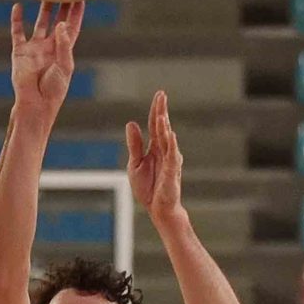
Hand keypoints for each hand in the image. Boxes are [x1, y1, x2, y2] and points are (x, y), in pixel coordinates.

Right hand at [10, 0, 83, 114]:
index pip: (73, 27)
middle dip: (62, 5)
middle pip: (58, 20)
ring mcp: (35, 48)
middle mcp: (50, 47)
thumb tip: (61, 24)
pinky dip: (17, 20)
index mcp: (64, 51)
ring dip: (43, 8)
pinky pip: (18, 32)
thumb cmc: (53, 89)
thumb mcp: (64, 66)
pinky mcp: (20, 52)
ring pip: (40, 23)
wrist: (34, 103)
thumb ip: (64, 45)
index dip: (77, 12)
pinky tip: (17, 6)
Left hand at [125, 90, 183, 223]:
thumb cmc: (148, 188)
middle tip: (162, 95)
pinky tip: (169, 134)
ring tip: (160, 114)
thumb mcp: (135, 164)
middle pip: (162, 127)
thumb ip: (134, 144)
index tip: (160, 94)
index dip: (156, 110)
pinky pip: (172, 155)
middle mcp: (164, 150)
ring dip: (164, 126)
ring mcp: (169, 160)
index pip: (155, 125)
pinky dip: (171, 144)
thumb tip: (131, 123)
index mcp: (154, 148)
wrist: (157, 209)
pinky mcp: (172, 171)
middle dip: (161, 111)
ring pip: (167, 139)